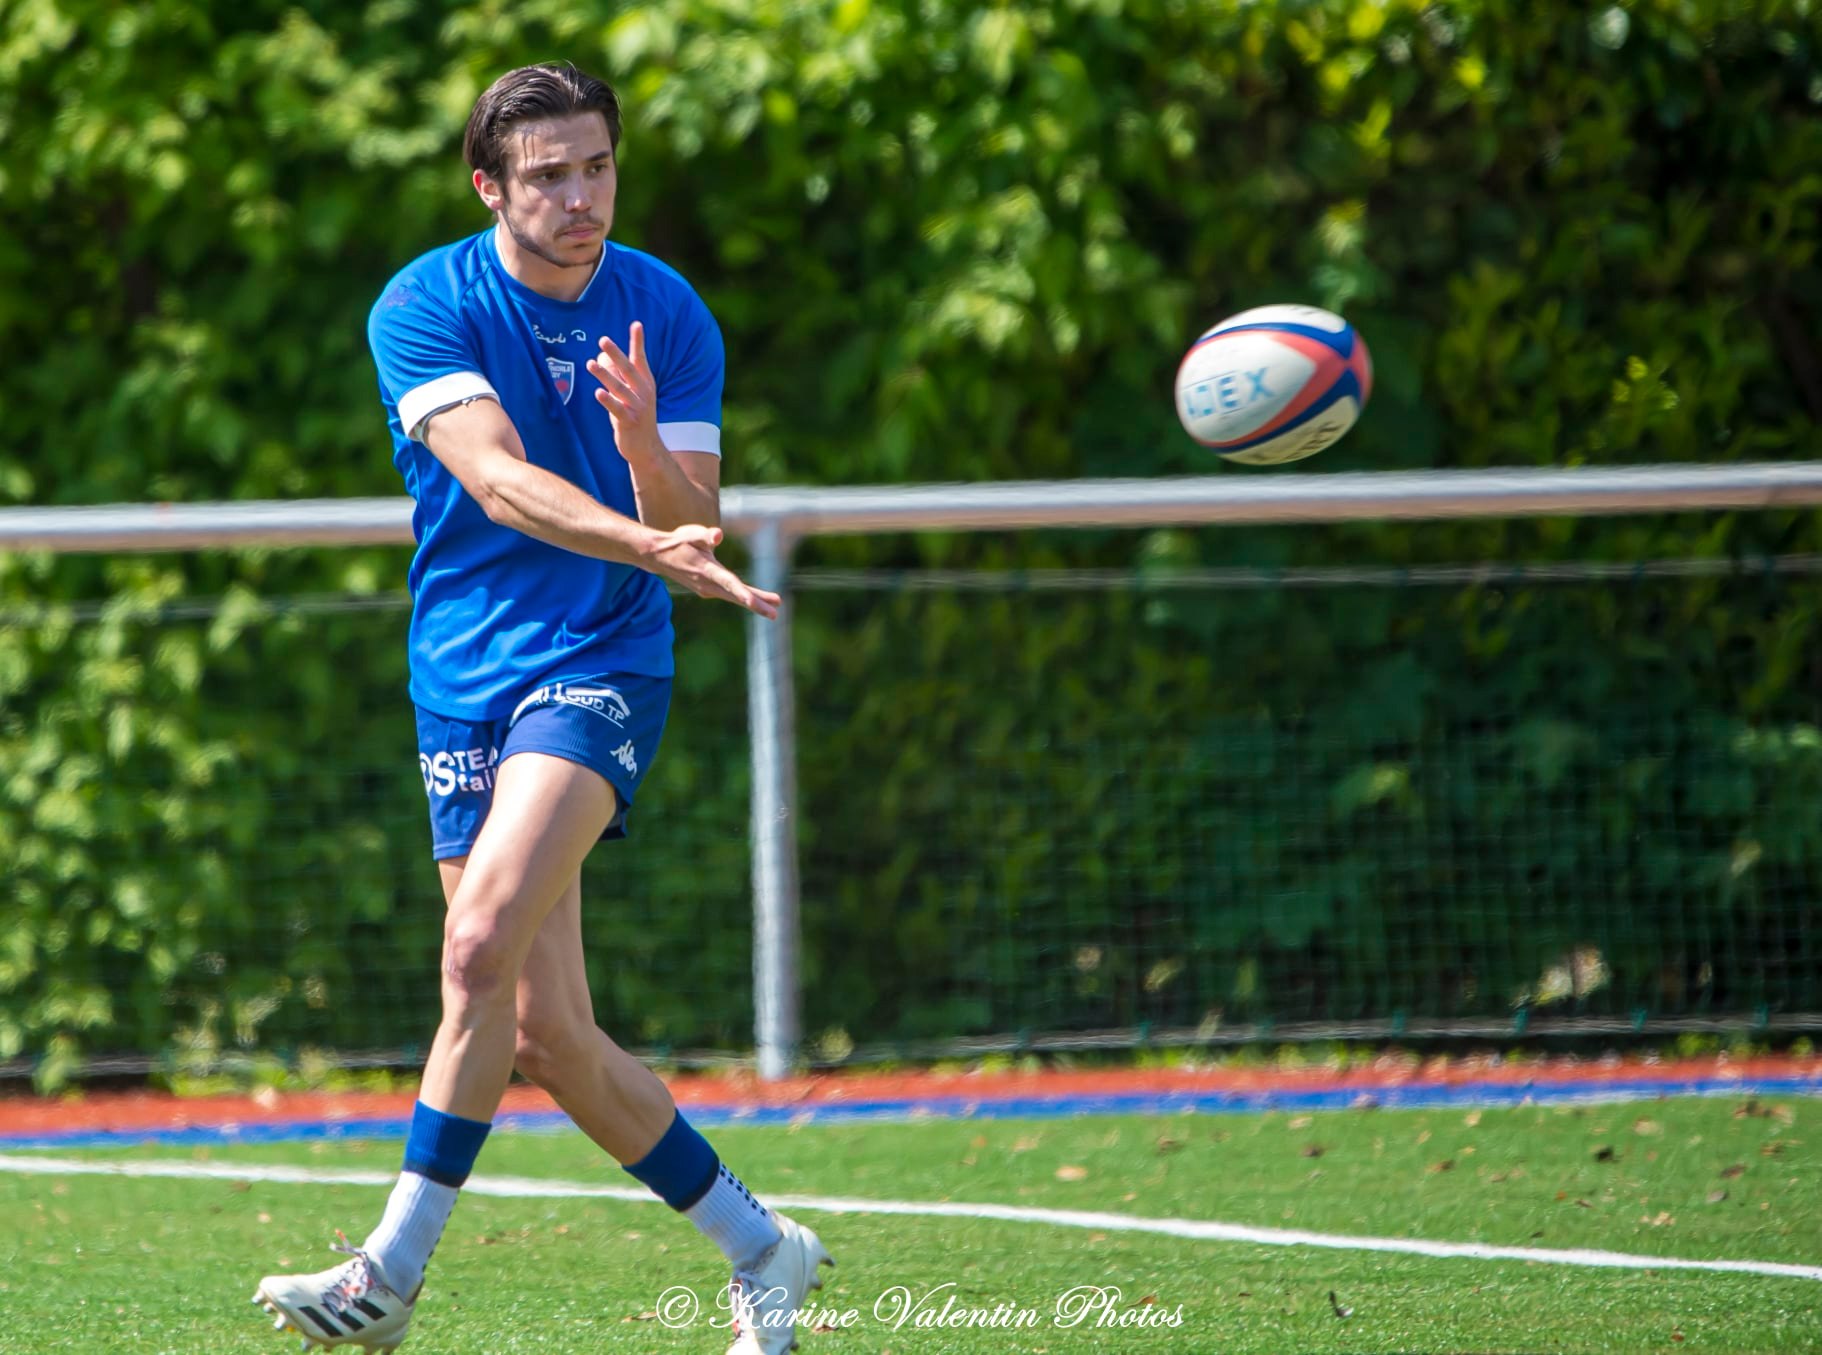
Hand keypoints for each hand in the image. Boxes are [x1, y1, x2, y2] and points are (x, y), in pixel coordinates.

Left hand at [587, 322, 661, 457]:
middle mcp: (644, 393)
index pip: (640, 359)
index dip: (638, 342)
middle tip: (603, 340)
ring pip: (619, 388)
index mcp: (645, 383)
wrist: (646, 448)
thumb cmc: (634, 417)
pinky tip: (598, 392)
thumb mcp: (629, 394)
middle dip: (616, 354)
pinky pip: (617, 409)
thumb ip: (618, 376)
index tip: (637, 324)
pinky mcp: (629, 422)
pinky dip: (608, 401)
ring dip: (605, 375)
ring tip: (590, 364)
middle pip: (628, 370)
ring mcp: (638, 408)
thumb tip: (600, 355)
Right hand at [644, 524, 781, 619]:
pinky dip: (744, 597)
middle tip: (775, 613)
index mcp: (706, 570)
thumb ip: (705, 535)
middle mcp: (707, 584)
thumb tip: (718, 535)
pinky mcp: (708, 590)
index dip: (741, 593)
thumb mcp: (690, 533)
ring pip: (734, 596)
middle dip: (756, 604)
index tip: (753, 603)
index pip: (727, 583)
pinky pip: (729, 595)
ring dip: (754, 602)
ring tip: (775, 606)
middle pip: (735, 595)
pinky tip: (756, 600)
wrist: (659, 556)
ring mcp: (707, 589)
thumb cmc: (678, 542)